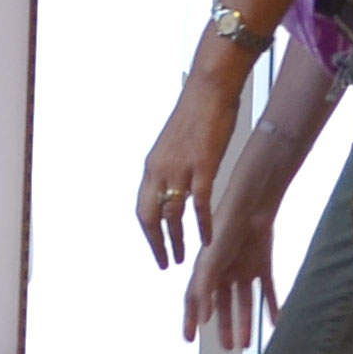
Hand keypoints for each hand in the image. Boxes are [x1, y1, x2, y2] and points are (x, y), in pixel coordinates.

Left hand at [136, 78, 236, 272]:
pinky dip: (202, 225)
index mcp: (152, 165)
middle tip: (166, 263)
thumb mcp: (175, 146)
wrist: (209, 90)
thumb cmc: (197, 114)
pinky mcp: (201, 166)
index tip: (156, 249)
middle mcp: (160, 170)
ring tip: (185, 258)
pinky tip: (207, 239)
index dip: (148, 231)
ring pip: (173, 214)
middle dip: (157, 244)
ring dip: (178, 239)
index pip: (142, 207)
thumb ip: (172, 168)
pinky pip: (198, 204)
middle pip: (150, 216)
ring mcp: (179, 169)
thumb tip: (174, 186)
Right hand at [184, 197, 279, 350]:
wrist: (251, 208)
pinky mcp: (262, 265)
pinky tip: (274, 322)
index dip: (191, 318)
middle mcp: (224, 272)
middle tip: (227, 349)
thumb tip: (202, 318)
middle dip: (224, 327)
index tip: (189, 339)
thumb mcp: (208, 262)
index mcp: (206, 270)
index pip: (195, 300)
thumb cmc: (223, 230)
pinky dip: (272, 306)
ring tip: (247, 344)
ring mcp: (244, 269)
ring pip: (245, 302)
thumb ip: (204, 289)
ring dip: (246, 322)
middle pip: (222, 305)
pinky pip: (267, 290)